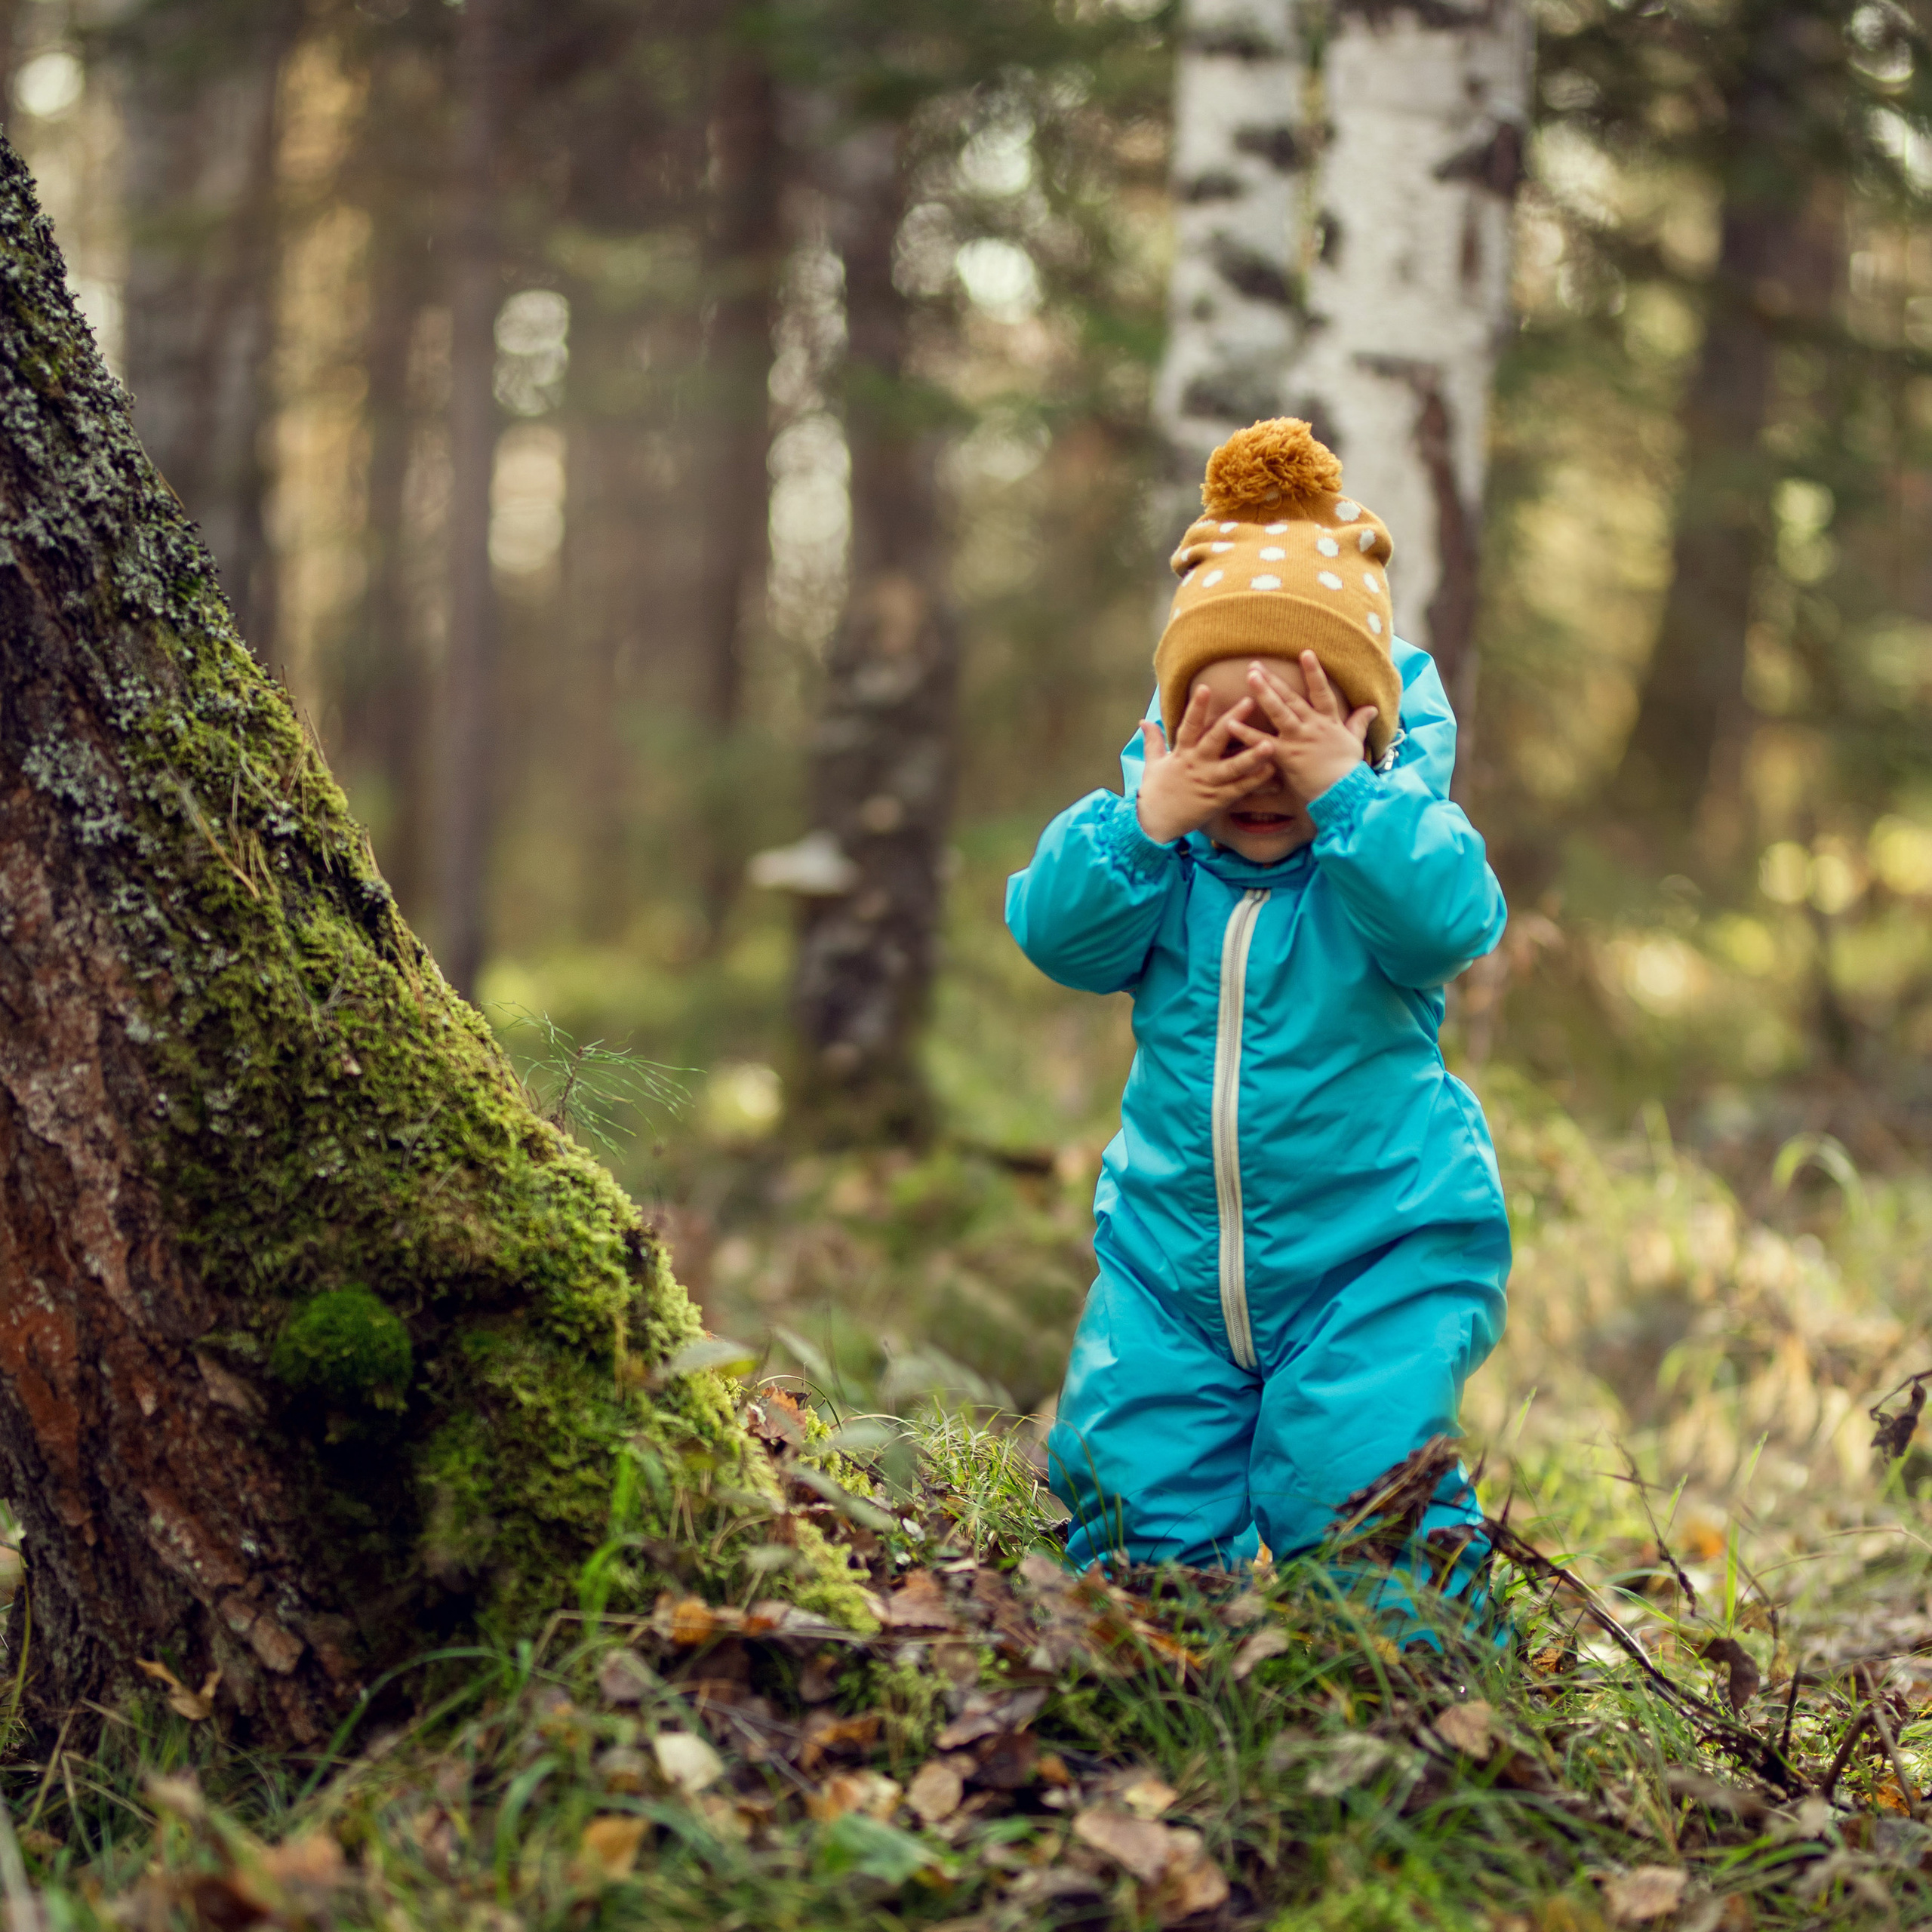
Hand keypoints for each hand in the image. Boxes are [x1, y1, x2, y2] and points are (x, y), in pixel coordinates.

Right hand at [1134, 687, 1276, 844]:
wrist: (1155, 824)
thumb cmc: (1155, 792)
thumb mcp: (1152, 764)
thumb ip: (1153, 740)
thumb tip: (1144, 721)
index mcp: (1181, 754)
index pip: (1188, 726)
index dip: (1196, 708)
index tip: (1205, 688)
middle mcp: (1196, 765)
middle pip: (1215, 740)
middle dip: (1232, 720)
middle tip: (1249, 702)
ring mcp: (1208, 783)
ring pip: (1233, 767)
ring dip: (1252, 755)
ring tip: (1269, 743)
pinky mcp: (1217, 801)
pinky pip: (1239, 789)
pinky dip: (1255, 781)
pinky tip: (1270, 771)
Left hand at [1229, 654, 1375, 801]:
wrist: (1343, 792)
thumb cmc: (1348, 770)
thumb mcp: (1356, 742)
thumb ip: (1359, 722)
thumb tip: (1372, 708)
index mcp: (1328, 721)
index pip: (1321, 692)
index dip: (1314, 672)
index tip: (1305, 652)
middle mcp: (1312, 726)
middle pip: (1291, 698)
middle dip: (1274, 680)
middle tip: (1255, 664)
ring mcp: (1298, 739)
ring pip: (1279, 712)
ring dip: (1263, 694)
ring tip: (1249, 677)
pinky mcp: (1286, 756)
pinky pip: (1262, 742)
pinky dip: (1246, 734)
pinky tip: (1231, 723)